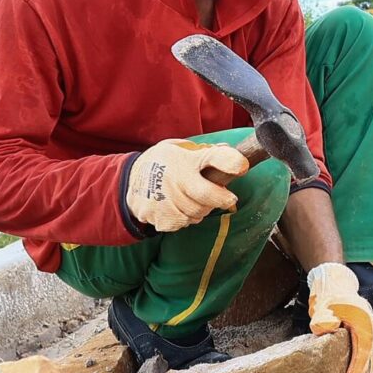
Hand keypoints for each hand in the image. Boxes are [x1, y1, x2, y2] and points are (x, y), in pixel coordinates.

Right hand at [126, 139, 248, 231]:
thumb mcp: (183, 149)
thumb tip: (236, 156)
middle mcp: (175, 178)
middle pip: (208, 197)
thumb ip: (208, 153)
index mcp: (185, 159)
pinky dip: (184, 219)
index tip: (242, 167)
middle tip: (227, 199)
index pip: (213, 157)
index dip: (230, 162)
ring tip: (192, 199)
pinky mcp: (158, 216)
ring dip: (201, 210)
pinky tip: (178, 207)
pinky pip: (182, 223)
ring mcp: (165, 199)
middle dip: (222, 200)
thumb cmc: (166, 162)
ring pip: (197, 214)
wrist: (130, 178)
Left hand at [307, 262, 372, 372]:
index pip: (363, 353)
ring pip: (372, 358)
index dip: (356, 371)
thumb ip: (322, 318)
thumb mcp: (322, 307)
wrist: (336, 283)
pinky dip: (362, 365)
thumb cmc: (329, 296)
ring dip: (362, 372)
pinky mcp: (369, 334)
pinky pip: (369, 354)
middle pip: (371, 359)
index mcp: (365, 323)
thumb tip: (327, 328)